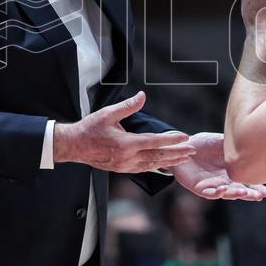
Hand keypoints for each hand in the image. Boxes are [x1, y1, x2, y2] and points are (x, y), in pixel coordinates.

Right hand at [54, 91, 195, 172]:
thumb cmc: (89, 129)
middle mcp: (127, 158)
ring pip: (152, 164)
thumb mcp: (107, 113)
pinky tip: (163, 164)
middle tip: (192, 151)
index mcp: (125, 144)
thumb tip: (142, 96)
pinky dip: (156, 166)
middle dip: (176, 153)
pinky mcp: (121, 169)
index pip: (154, 141)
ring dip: (169, 161)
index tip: (185, 138)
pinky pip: (143, 168)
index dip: (171, 140)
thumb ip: (127, 106)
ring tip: (183, 159)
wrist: (74, 146)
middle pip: (157, 156)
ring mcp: (125, 165)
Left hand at [170, 132, 265, 200]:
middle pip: (240, 191)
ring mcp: (213, 186)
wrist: (184, 147)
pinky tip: (223, 189)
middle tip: (260, 196)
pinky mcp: (199, 188)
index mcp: (232, 172)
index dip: (258, 188)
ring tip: (244, 192)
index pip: (248, 182)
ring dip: (235, 194)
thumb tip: (252, 143)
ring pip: (227, 193)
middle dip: (250, 194)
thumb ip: (235, 147)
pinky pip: (209, 193)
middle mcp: (225, 181)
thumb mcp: (222, 143)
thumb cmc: (204, 145)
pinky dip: (216, 193)